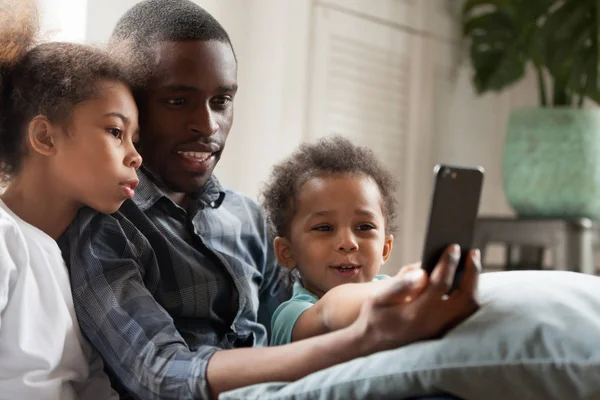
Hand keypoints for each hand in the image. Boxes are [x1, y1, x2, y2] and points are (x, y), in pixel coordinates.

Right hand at [351, 244, 480, 353]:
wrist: (373, 343)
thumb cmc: (375, 316)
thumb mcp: (378, 299)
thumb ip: (400, 286)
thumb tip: (421, 272)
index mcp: (415, 314)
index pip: (440, 285)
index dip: (449, 264)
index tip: (453, 247)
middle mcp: (433, 325)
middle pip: (465, 298)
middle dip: (472, 272)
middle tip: (473, 252)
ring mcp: (441, 330)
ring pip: (469, 307)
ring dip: (474, 283)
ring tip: (472, 261)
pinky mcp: (444, 331)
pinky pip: (465, 311)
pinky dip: (470, 293)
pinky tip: (466, 277)